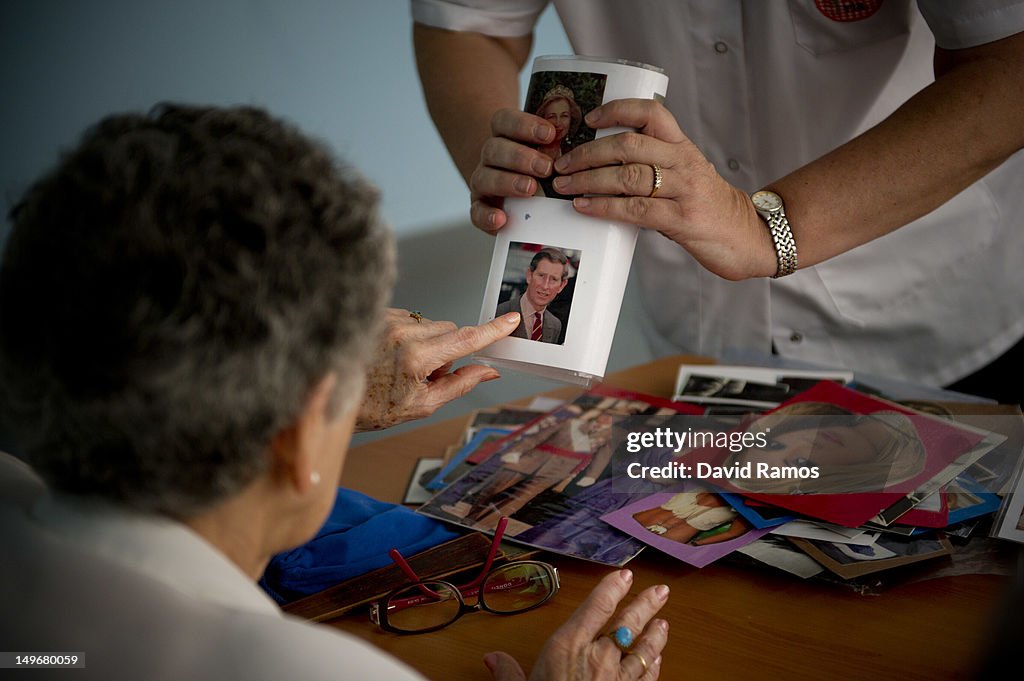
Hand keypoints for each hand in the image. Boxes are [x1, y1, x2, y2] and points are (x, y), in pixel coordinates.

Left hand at [356, 308, 519, 430]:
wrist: (326, 396)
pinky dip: (410, 336)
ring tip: (403, 367)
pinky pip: (410, 320)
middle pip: (449, 329)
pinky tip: (391, 355)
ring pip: (430, 325)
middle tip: (428, 375)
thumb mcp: (421, 406)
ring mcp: (387, 320)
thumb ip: (460, 384)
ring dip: (428, 343)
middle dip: (449, 350)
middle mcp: (401, 332)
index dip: (491, 331)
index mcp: (414, 357)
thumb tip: (488, 371)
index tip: (510, 321)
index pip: (464, 340)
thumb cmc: (372, 406)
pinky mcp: (378, 314)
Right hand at [469, 109, 558, 233]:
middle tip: (546, 168)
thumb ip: (556, 146)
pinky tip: (501, 218)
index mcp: (504, 136)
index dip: (524, 124)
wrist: (515, 194)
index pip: (504, 121)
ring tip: (530, 189)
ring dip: (508, 182)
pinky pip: (477, 211)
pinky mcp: (480, 207)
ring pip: (485, 177)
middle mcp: (490, 157)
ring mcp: (483, 181)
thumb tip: (578, 141)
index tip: (550, 133)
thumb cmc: (538, 169)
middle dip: (521, 157)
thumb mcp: (547, 152)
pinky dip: (487, 215)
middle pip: (495, 149)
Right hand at [483, 569, 668, 680]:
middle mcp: (599, 657)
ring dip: (655, 635)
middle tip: (661, 591)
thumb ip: (509, 673)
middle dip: (646, 605)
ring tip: (663, 623)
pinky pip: (647, 679)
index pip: (597, 607)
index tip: (625, 575)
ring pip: (643, 650)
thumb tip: (493, 658)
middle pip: (628, 624)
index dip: (613, 588)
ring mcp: (618, 679)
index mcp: (570, 646)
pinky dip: (653, 667)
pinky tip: (657, 660)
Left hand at [550, 99, 776, 280]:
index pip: (650, 112)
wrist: (747, 237)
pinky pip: (635, 210)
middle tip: (561, 163)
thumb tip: (604, 168)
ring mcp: (684, 190)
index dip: (616, 110)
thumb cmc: (709, 208)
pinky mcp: (682, 220)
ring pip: (628, 177)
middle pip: (628, 145)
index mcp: (683, 147)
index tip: (588, 118)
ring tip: (563, 185)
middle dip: (587, 153)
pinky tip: (584, 207)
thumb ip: (654, 168)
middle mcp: (684, 162)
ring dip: (588, 180)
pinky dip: (604, 207)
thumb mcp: (686, 176)